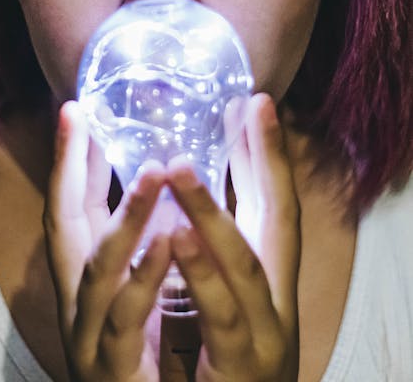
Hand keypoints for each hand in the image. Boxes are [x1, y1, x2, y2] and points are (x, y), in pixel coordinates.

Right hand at [44, 101, 171, 381]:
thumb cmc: (144, 353)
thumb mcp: (133, 287)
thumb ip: (135, 240)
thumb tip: (149, 176)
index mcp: (86, 278)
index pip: (69, 207)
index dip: (67, 159)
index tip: (73, 109)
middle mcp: (78, 301)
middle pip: (64, 227)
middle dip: (68, 169)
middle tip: (80, 116)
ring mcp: (91, 337)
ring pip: (99, 270)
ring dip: (125, 217)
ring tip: (154, 171)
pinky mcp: (115, 371)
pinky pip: (127, 321)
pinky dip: (144, 278)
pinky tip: (168, 240)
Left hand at [167, 93, 299, 381]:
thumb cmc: (225, 357)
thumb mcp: (228, 294)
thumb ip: (215, 241)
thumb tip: (194, 186)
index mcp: (268, 277)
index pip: (279, 204)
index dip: (275, 153)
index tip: (262, 101)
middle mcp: (276, 299)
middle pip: (278, 223)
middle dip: (264, 163)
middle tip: (247, 109)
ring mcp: (264, 333)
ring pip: (246, 266)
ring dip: (216, 212)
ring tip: (183, 167)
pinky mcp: (242, 367)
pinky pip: (221, 319)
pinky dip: (203, 277)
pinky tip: (177, 237)